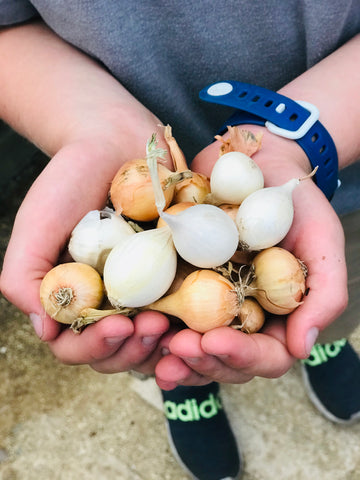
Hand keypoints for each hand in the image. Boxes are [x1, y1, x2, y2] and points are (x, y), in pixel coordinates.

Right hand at [0, 137, 173, 374]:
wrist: (112, 140)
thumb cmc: (68, 183)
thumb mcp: (36, 228)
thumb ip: (25, 279)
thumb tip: (46, 331)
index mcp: (78, 299)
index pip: (79, 346)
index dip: (96, 347)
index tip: (117, 326)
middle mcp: (113, 302)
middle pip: (121, 352)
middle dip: (134, 349)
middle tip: (151, 326)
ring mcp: (149, 290)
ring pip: (156, 339)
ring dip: (164, 341)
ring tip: (172, 323)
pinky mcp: (180, 270)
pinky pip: (192, 306)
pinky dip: (195, 320)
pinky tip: (202, 316)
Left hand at [155, 127, 347, 388]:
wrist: (258, 164)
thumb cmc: (296, 203)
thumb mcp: (322, 238)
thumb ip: (324, 293)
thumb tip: (300, 348)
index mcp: (275, 317)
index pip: (264, 356)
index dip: (241, 357)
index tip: (215, 341)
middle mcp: (239, 317)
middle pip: (221, 360)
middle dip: (199, 360)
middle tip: (177, 347)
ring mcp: (206, 301)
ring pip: (188, 345)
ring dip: (169, 352)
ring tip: (151, 342)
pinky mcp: (178, 280)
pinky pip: (162, 309)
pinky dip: (147, 323)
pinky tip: (130, 324)